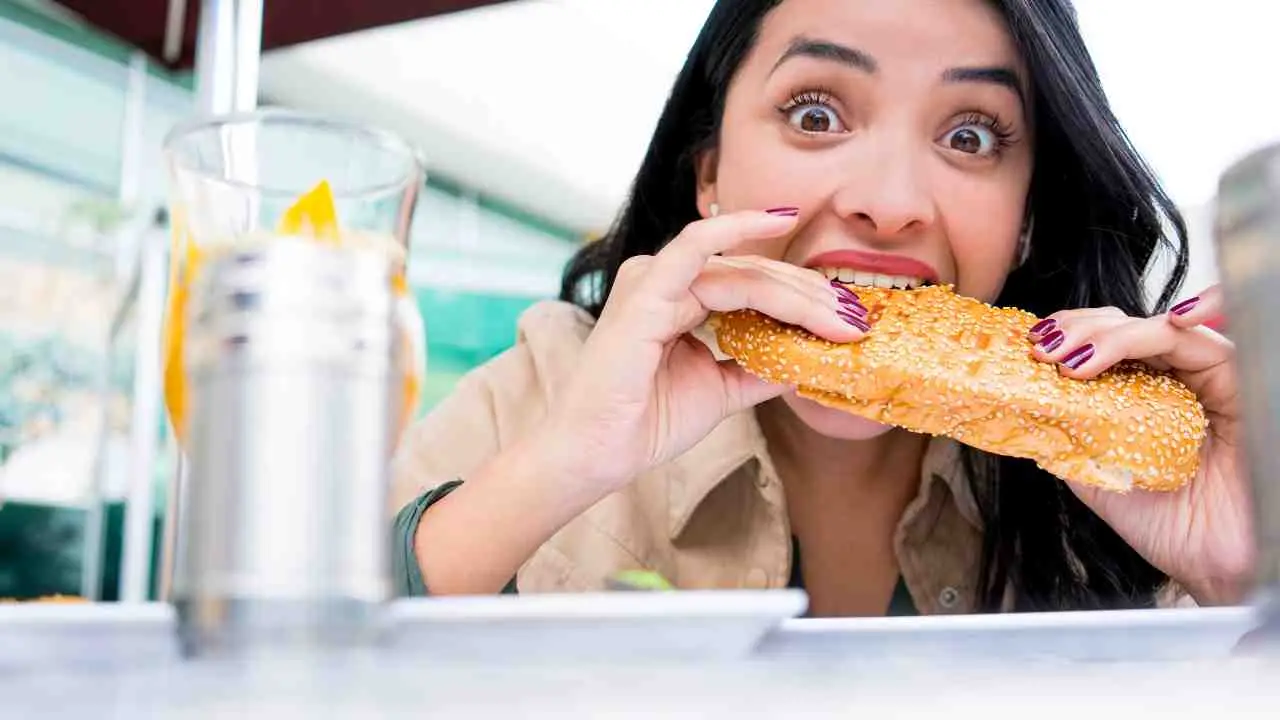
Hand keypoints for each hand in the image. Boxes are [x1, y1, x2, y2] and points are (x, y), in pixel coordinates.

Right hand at [538, 209, 869, 498]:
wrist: (597, 453)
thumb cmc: (645, 421)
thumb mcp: (722, 389)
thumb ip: (762, 367)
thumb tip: (812, 356)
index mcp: (680, 298)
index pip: (754, 286)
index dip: (805, 301)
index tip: (851, 322)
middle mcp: (666, 281)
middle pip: (756, 275)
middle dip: (812, 297)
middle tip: (859, 318)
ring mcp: (654, 281)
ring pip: (743, 271)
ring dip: (797, 291)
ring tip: (839, 315)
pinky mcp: (647, 290)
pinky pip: (696, 247)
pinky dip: (737, 229)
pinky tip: (779, 219)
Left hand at [1028, 285, 1255, 604]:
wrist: (1210, 567)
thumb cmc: (1165, 524)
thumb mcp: (1096, 474)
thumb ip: (1066, 437)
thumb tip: (1019, 407)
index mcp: (1138, 394)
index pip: (1104, 341)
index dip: (1069, 335)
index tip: (1032, 347)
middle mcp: (1174, 381)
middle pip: (1128, 326)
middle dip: (1082, 328)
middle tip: (1046, 348)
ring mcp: (1207, 382)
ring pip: (1162, 330)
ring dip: (1115, 335)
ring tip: (1075, 359)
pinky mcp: (1238, 389)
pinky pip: (1213, 346)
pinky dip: (1182, 329)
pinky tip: (1161, 326)